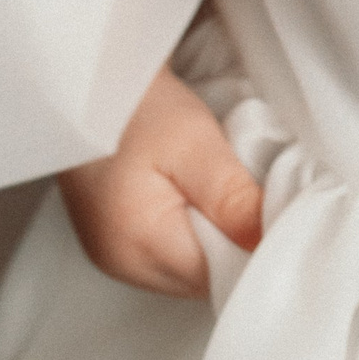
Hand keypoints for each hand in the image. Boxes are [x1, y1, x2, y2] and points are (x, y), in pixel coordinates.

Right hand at [58, 66, 263, 295]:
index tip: (271, 213)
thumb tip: (267, 243)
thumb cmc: (135, 104)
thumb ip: (232, 200)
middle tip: (245, 193)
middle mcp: (122, 263)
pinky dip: (188, 230)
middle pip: (202, 279)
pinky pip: (166, 253)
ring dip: (211, 238)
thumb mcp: (194, 143)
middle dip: (232, 244)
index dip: (252, 249)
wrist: (87, 80)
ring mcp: (113, 256)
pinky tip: (192, 195)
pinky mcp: (112, 241)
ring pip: (186, 268)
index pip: (218, 278)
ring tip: (215, 189)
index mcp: (139, 245)